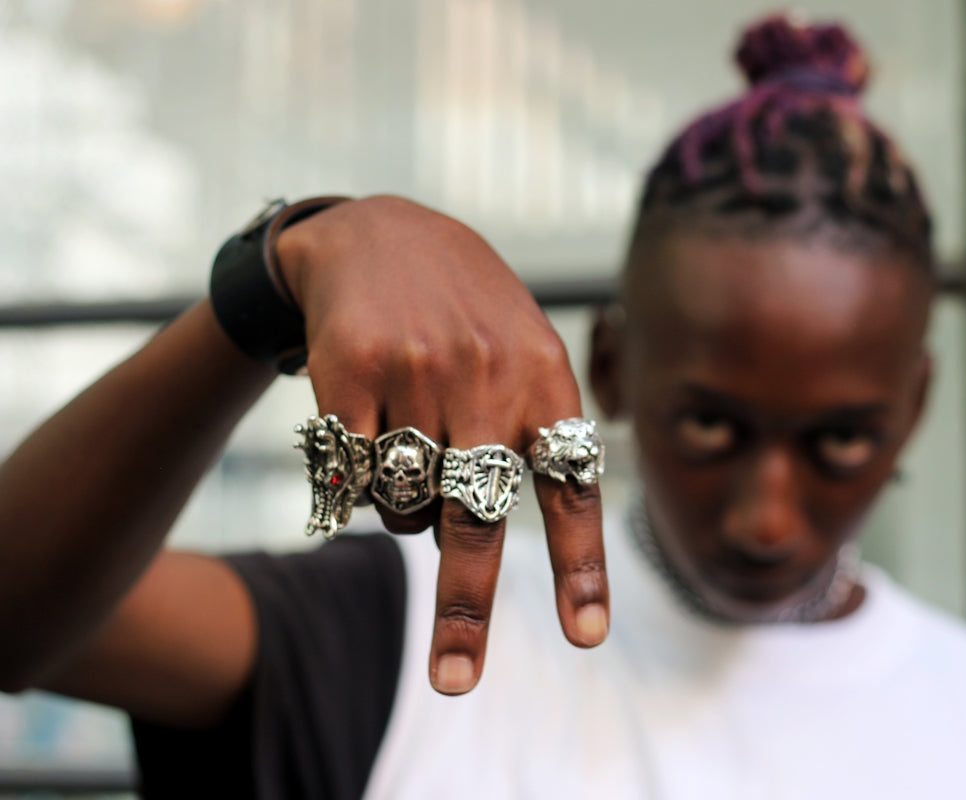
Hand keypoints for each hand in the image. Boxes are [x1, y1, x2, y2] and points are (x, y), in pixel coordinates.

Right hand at [276, 196, 608, 694]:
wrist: (380, 230)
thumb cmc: (467, 313)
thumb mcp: (527, 350)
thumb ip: (535, 430)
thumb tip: (471, 539)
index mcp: (546, 377)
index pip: (571, 485)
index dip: (579, 566)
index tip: (585, 636)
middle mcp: (487, 375)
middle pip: (475, 516)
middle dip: (465, 607)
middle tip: (455, 679)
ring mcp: (416, 371)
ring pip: (404, 504)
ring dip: (406, 514)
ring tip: (411, 453)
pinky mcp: (351, 370)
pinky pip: (355, 477)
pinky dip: (360, 487)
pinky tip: (365, 438)